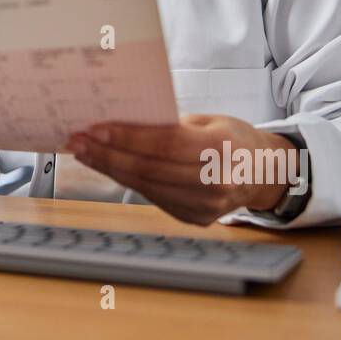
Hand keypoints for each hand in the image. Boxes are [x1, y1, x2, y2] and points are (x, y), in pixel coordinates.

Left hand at [66, 115, 299, 225]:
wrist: (262, 173)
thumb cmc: (232, 138)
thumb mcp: (207, 120)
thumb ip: (170, 124)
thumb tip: (122, 121)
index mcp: (221, 148)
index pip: (164, 144)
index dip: (127, 138)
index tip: (95, 129)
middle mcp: (216, 181)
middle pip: (150, 168)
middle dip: (108, 154)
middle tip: (78, 141)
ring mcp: (206, 206)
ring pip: (146, 187)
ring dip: (110, 169)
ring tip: (85, 153)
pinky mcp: (194, 219)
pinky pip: (153, 198)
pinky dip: (126, 182)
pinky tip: (108, 168)